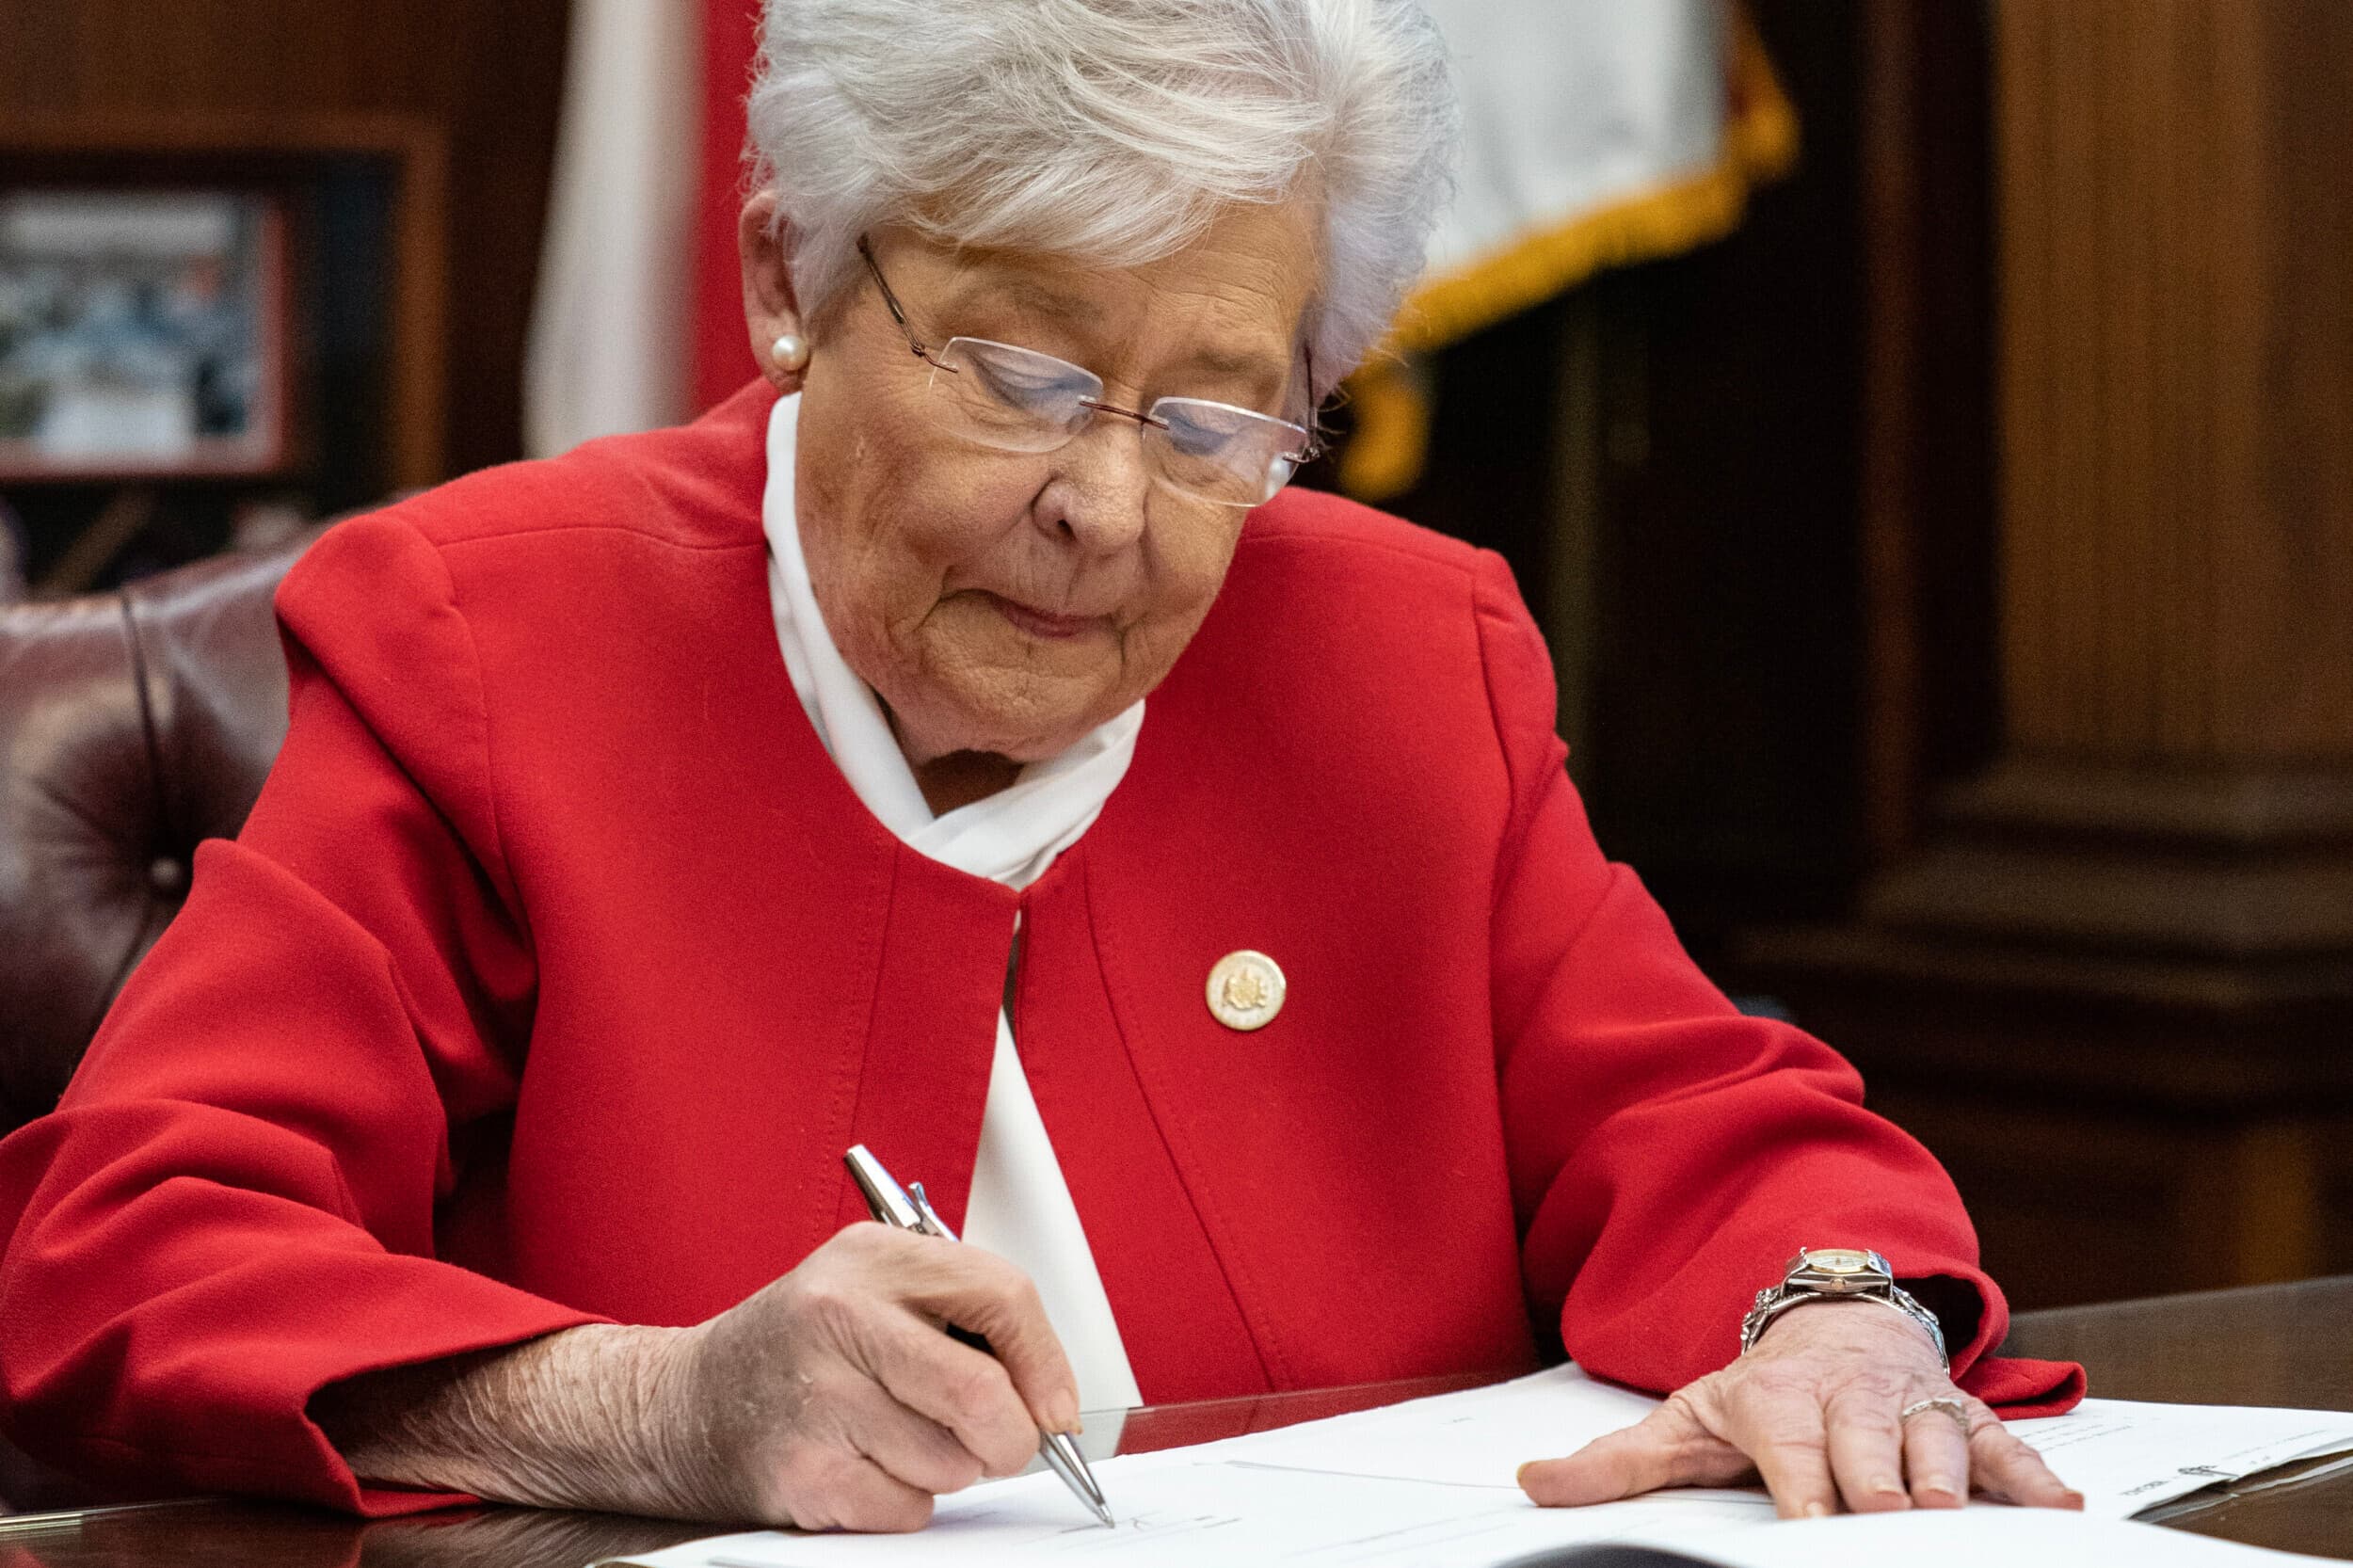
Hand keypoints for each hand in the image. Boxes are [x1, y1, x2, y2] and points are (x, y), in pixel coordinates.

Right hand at [660, 1221, 1080, 1529]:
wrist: (688, 1404)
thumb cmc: (801, 1348)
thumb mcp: (874, 1290)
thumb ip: (963, 1319)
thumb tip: (1050, 1398)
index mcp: (875, 1257)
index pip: (1002, 1296)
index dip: (1047, 1362)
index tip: (1055, 1406)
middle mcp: (841, 1314)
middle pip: (983, 1394)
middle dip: (1011, 1437)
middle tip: (999, 1444)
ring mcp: (818, 1395)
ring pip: (952, 1460)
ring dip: (947, 1469)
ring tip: (896, 1439)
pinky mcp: (805, 1469)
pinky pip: (908, 1508)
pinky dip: (903, 1503)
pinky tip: (861, 1466)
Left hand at [1515, 1301, 2082, 1516]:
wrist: (1833, 1325)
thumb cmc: (1759, 1394)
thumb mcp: (1681, 1419)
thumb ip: (1612, 1465)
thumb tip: (1532, 1488)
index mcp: (1778, 1404)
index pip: (1794, 1451)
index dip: (1807, 1486)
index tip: (1815, 1521)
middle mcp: (1849, 1402)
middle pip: (1869, 1449)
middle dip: (1881, 1485)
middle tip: (1893, 1522)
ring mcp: (1911, 1408)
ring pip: (1937, 1443)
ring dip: (1950, 1478)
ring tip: (1956, 1514)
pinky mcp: (1962, 1418)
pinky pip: (2005, 1445)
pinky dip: (2033, 1472)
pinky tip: (2060, 1506)